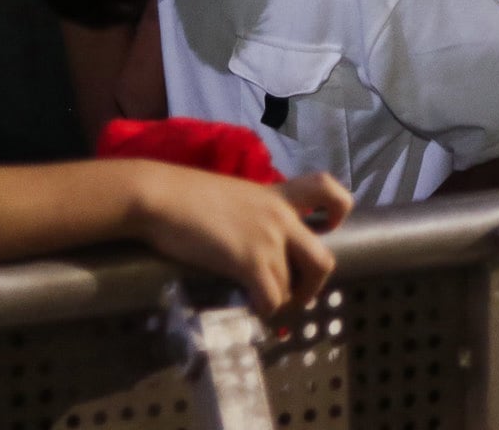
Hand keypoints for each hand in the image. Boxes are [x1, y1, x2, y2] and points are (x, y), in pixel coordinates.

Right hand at [130, 165, 352, 314]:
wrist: (161, 197)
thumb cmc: (186, 193)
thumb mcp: (234, 195)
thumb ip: (252, 212)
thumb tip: (249, 236)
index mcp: (279, 195)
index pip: (328, 189)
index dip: (337, 212)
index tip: (325, 229)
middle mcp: (282, 217)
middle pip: (323, 259)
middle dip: (313, 286)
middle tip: (295, 295)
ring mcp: (268, 240)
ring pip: (293, 286)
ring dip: (281, 301)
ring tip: (263, 305)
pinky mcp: (248, 261)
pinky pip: (271, 298)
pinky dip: (265, 310)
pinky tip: (251, 309)